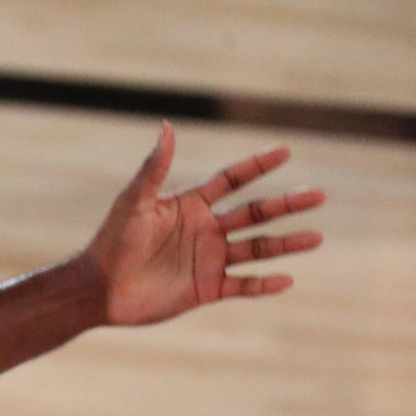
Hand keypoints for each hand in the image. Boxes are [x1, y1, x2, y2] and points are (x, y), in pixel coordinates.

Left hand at [82, 125, 323, 325]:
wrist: (96, 289)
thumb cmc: (111, 242)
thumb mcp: (134, 203)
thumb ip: (154, 169)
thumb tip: (167, 127)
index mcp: (191, 205)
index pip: (232, 180)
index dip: (257, 166)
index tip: (285, 150)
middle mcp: (205, 229)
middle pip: (255, 213)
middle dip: (286, 204)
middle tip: (319, 195)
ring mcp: (208, 259)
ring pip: (257, 249)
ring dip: (285, 244)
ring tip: (316, 237)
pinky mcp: (205, 288)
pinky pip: (242, 286)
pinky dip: (263, 285)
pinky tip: (286, 280)